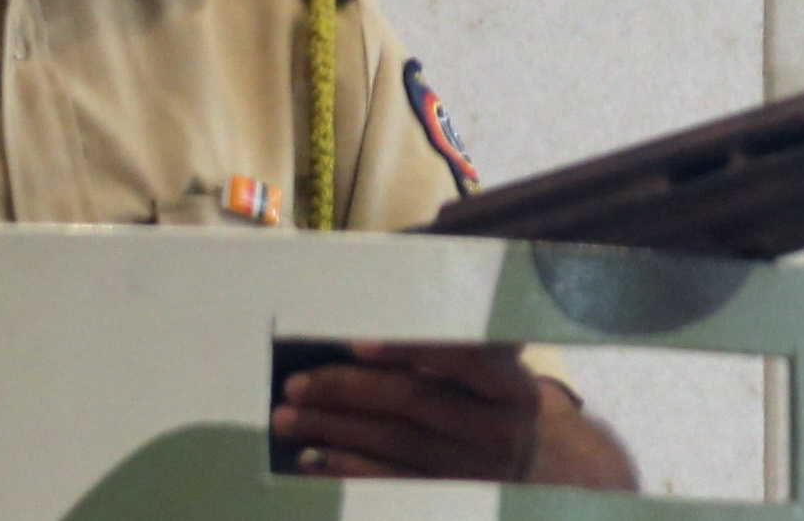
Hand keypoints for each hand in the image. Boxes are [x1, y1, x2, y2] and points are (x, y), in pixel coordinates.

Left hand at [271, 343, 638, 487]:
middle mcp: (503, 431)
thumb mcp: (487, 369)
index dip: (409, 347)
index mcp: (514, 384)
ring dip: (333, 430)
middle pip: (416, 402)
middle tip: (296, 384)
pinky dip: (345, 471)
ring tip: (289, 417)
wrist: (513, 467)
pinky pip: (389, 487)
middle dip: (347, 390)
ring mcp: (476, 474)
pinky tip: (312, 459)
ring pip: (394, 444)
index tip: (355, 343)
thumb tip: (371, 303)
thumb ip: (450, 341)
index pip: (463, 356)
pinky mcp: (450, 503)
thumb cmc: (483, 402)